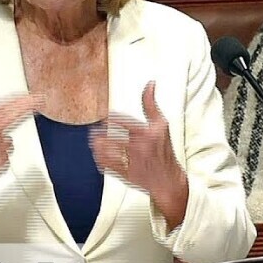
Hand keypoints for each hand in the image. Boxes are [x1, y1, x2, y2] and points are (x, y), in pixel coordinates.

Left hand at [91, 81, 188, 229]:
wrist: (169, 180)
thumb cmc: (164, 149)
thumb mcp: (162, 124)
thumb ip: (151, 104)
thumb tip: (150, 82)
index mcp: (147, 133)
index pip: (121, 121)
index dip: (110, 118)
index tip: (106, 117)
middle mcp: (140, 147)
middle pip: (111, 136)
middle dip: (100, 132)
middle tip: (95, 130)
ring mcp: (132, 162)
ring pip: (107, 152)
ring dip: (97, 145)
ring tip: (94, 141)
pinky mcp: (127, 175)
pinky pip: (108, 166)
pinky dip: (100, 159)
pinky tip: (98, 154)